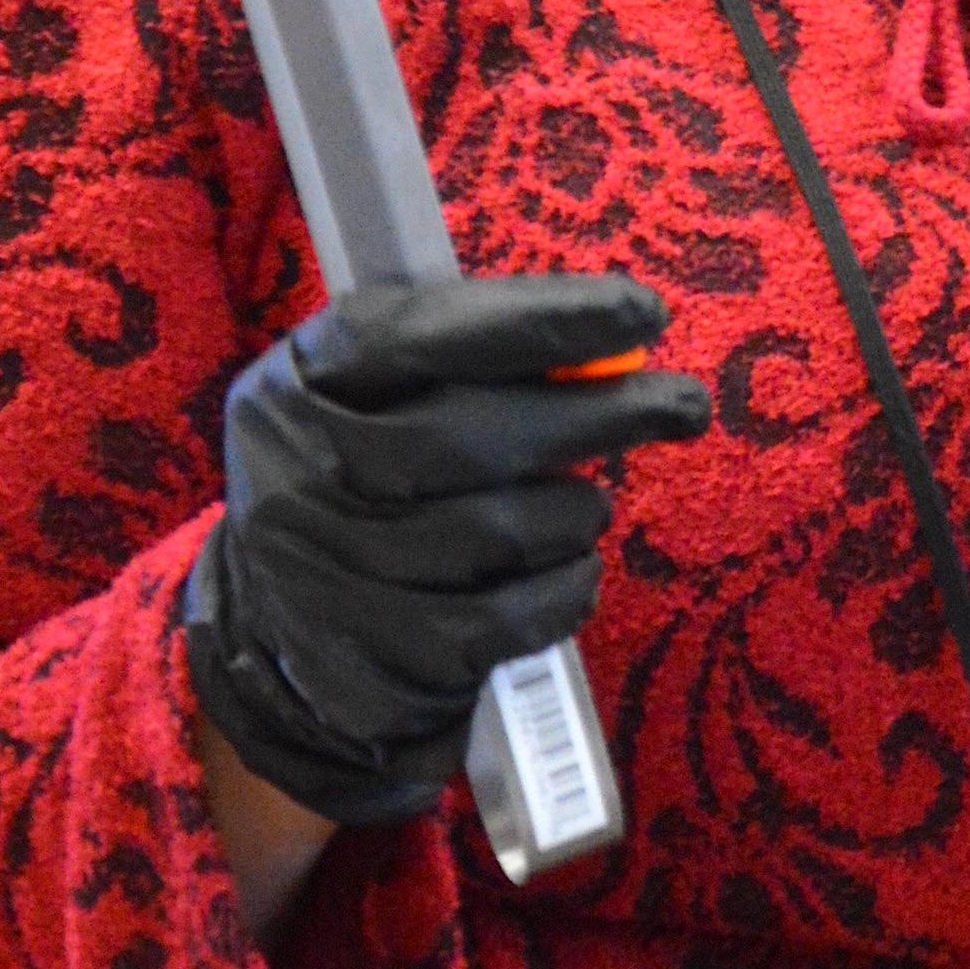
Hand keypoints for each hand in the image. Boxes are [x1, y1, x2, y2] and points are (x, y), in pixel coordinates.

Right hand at [182, 274, 704, 836]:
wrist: (289, 642)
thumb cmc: (371, 488)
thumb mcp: (379, 401)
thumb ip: (476, 365)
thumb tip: (616, 346)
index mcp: (298, 383)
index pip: (421, 333)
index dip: (540, 319)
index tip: (640, 312)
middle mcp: (298, 474)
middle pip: (471, 436)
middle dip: (597, 414)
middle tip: (680, 405)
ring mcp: (333, 573)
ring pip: (500, 527)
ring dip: (574, 510)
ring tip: (585, 505)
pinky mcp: (380, 657)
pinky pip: (512, 616)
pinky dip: (566, 586)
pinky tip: (571, 570)